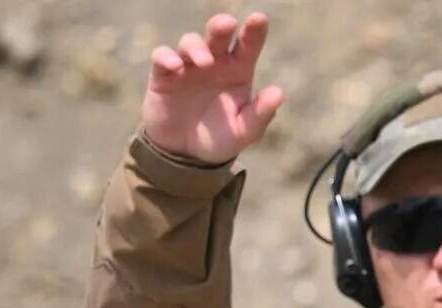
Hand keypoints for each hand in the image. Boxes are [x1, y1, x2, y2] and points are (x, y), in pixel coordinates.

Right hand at [142, 12, 284, 163]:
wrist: (186, 155)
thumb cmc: (220, 138)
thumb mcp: (244, 132)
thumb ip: (260, 114)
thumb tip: (278, 93)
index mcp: (237, 71)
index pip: (248, 45)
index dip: (254, 31)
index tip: (259, 19)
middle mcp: (214, 62)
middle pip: (218, 34)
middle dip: (221, 25)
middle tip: (227, 24)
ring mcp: (188, 66)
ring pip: (190, 42)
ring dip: (196, 47)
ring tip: (205, 62)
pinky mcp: (164, 75)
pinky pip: (162, 57)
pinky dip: (167, 57)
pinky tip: (175, 65)